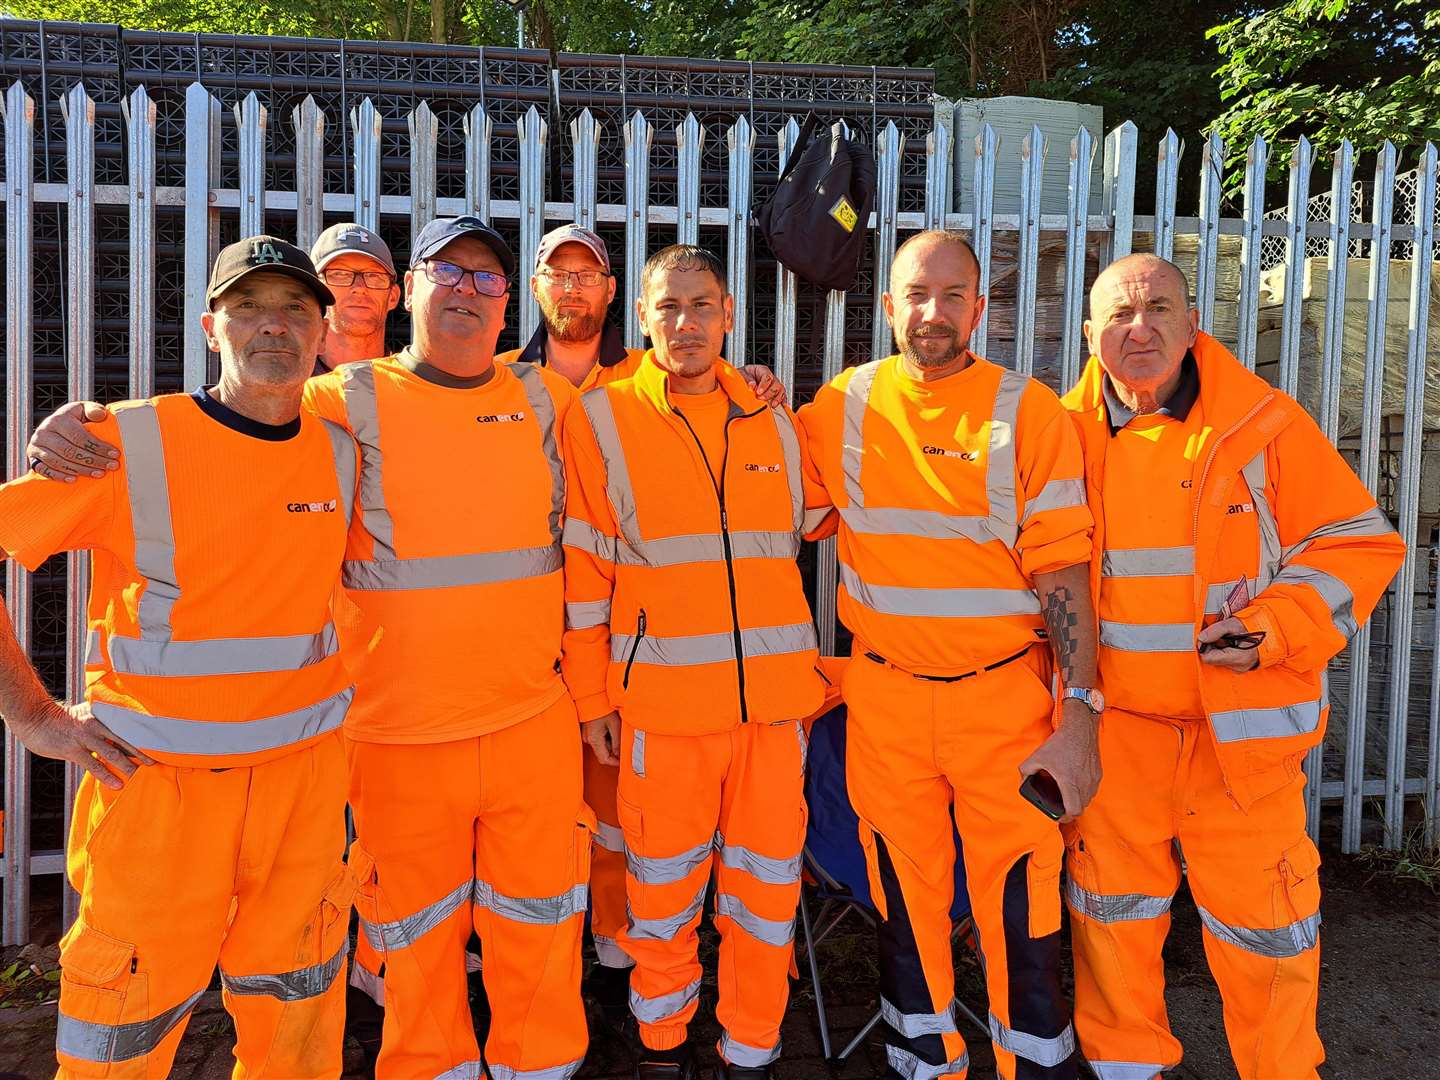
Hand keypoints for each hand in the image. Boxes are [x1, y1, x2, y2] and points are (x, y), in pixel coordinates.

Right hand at [11, 699, 154, 788]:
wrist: (35, 718)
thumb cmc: (63, 719)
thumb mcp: (87, 713)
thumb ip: (104, 720)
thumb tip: (121, 728)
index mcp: (103, 715)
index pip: (128, 725)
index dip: (144, 736)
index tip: (161, 744)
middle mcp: (97, 725)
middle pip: (126, 738)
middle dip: (143, 751)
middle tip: (159, 761)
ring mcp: (85, 737)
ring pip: (113, 753)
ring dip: (128, 765)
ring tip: (141, 775)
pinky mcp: (73, 750)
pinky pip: (94, 765)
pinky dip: (107, 775)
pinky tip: (118, 784)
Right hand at [27, 402, 117, 481]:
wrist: (54, 426)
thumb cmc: (73, 419)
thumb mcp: (83, 409)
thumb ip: (93, 409)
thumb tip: (100, 415)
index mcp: (58, 419)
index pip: (79, 436)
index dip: (98, 447)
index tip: (115, 454)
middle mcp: (44, 432)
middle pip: (70, 451)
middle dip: (94, 460)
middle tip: (112, 466)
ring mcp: (36, 446)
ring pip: (60, 462)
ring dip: (81, 470)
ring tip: (100, 474)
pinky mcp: (33, 458)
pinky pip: (45, 470)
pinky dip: (59, 476)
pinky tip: (74, 479)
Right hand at [583, 711, 620, 765]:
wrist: (592, 696)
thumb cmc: (602, 707)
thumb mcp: (614, 725)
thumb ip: (617, 742)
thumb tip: (620, 754)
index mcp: (594, 739)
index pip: (604, 759)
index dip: (615, 763)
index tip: (623, 761)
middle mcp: (588, 739)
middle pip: (603, 753)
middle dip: (614, 752)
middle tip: (624, 745)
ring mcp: (586, 735)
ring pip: (601, 746)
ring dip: (611, 744)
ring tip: (618, 732)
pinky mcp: (587, 731)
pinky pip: (598, 740)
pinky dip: (606, 738)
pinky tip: (611, 728)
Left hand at [738, 365, 788, 407]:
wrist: (740, 379)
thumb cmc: (742, 375)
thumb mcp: (741, 374)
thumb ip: (747, 379)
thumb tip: (752, 386)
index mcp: (762, 370)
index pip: (767, 376)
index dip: (764, 385)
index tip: (758, 392)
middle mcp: (770, 377)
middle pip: (776, 384)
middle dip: (769, 393)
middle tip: (761, 398)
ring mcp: (773, 385)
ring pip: (780, 390)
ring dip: (777, 398)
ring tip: (772, 405)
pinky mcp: (774, 393)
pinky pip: (782, 396)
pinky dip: (782, 401)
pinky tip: (781, 405)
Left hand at [1018, 700, 1100, 821]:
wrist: (1080, 728)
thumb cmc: (1060, 743)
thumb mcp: (1037, 757)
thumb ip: (1026, 771)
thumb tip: (1023, 781)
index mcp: (1070, 783)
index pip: (1073, 810)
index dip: (1065, 817)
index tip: (1058, 815)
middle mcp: (1085, 783)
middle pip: (1080, 808)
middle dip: (1069, 810)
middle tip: (1059, 807)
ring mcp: (1094, 779)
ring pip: (1087, 799)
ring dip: (1077, 801)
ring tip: (1066, 795)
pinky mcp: (1098, 773)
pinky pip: (1092, 789)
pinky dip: (1083, 791)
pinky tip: (1074, 784)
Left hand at [1197, 617, 1260, 672]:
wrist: (1269, 634)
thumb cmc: (1253, 628)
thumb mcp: (1233, 624)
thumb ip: (1216, 630)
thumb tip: (1201, 638)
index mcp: (1238, 657)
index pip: (1208, 658)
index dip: (1204, 647)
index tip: (1207, 638)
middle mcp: (1239, 666)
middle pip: (1212, 659)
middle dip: (1212, 647)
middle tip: (1221, 637)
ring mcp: (1239, 669)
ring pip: (1218, 660)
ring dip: (1218, 650)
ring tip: (1228, 640)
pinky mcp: (1239, 668)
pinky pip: (1225, 661)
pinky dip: (1225, 653)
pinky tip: (1231, 646)